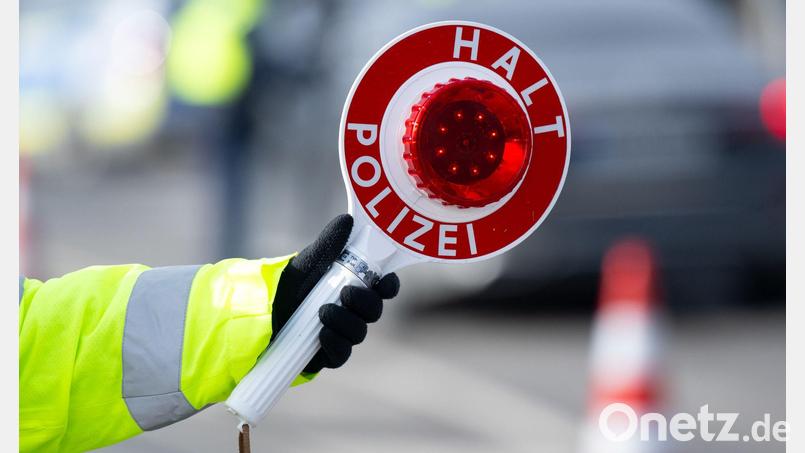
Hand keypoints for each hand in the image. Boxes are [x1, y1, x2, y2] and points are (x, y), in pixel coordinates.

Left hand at [271, 214, 399, 373]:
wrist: (260, 311)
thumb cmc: (290, 283)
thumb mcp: (309, 261)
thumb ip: (329, 243)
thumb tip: (347, 221)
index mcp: (356, 285)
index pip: (384, 287)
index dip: (389, 286)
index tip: (383, 282)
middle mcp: (353, 311)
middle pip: (375, 311)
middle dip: (365, 303)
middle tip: (346, 294)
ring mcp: (343, 333)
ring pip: (359, 332)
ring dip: (346, 322)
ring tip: (324, 312)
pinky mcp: (329, 353)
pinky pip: (342, 354)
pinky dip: (335, 343)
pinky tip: (323, 334)